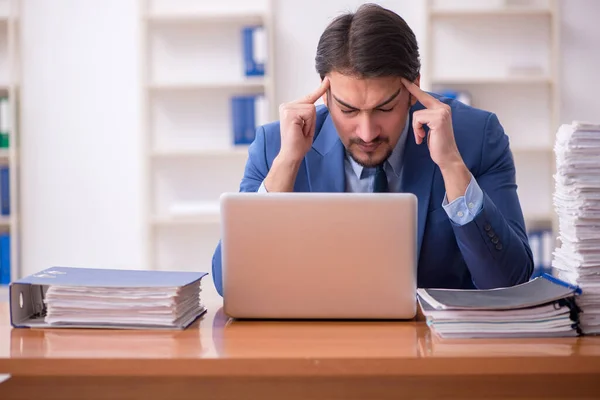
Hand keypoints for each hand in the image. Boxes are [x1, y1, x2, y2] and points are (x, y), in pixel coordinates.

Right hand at [277, 77, 329, 162]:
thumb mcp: (308, 124)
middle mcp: (286, 106)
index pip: (308, 97)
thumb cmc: (299, 143)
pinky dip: (308, 124)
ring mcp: (286, 108)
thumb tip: (321, 99)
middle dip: (311, 120)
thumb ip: (311, 112)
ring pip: (311, 109)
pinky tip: (299, 130)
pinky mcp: (289, 112)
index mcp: (289, 108)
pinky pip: (309, 113)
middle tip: (302, 131)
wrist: (291, 155)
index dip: (319, 89)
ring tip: (300, 132)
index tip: (327, 80)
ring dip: (310, 123)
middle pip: (311, 103)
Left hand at [401, 78, 470, 201]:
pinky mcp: (438, 118)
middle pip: (421, 97)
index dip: (415, 88)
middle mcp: (443, 107)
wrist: (447, 157)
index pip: (426, 96)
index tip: (405, 79)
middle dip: (412, 90)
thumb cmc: (437, 144)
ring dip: (416, 128)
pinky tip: (423, 138)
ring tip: (422, 137)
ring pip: (417, 114)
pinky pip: (418, 119)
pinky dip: (417, 130)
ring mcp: (442, 112)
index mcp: (442, 109)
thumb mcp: (429, 128)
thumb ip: (425, 118)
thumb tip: (414, 111)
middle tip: (402, 80)